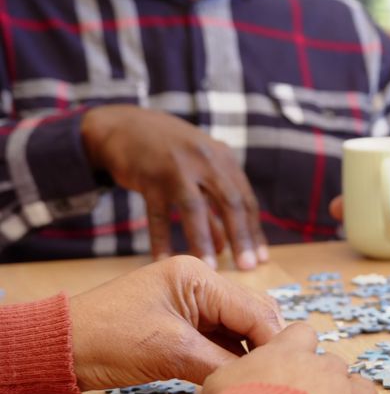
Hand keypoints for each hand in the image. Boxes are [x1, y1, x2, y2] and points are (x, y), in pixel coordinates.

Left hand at [69, 256, 283, 390]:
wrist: (57, 350)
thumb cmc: (106, 340)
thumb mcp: (171, 352)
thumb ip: (222, 363)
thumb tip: (261, 378)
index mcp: (198, 276)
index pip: (254, 308)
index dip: (274, 341)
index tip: (290, 370)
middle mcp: (200, 284)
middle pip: (253, 315)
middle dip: (267, 345)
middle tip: (278, 377)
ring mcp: (192, 305)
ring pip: (240, 329)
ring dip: (251, 354)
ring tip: (261, 380)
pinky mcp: (183, 326)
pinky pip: (221, 340)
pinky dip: (231, 359)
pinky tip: (239, 378)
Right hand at [81, 105, 268, 270]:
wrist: (124, 125)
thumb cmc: (169, 153)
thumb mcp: (199, 168)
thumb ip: (213, 203)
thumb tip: (226, 246)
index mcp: (223, 159)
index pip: (246, 199)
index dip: (254, 231)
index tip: (261, 258)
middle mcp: (205, 160)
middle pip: (230, 203)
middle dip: (240, 237)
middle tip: (247, 267)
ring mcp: (176, 167)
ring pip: (195, 209)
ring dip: (204, 241)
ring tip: (211, 267)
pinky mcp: (149, 177)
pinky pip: (158, 215)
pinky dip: (161, 240)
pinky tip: (164, 261)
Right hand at [198, 323, 389, 393]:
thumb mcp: (214, 390)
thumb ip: (235, 378)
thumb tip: (236, 382)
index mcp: (289, 354)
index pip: (303, 336)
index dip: (299, 353)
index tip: (290, 371)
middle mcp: (328, 370)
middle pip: (335, 368)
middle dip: (323, 388)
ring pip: (364, 392)